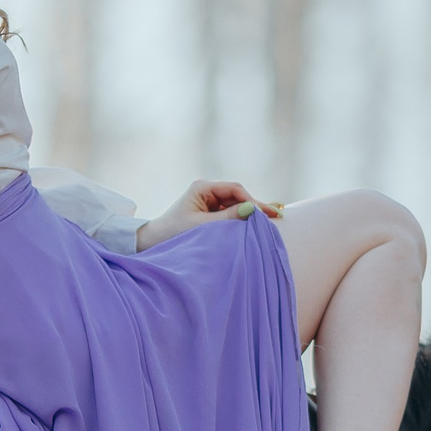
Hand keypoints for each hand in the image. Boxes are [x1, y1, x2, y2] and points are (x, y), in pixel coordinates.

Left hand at [135, 179, 284, 248]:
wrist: (153, 243)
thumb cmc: (174, 233)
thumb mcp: (202, 227)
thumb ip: (228, 218)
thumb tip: (252, 210)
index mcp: (202, 187)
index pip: (235, 189)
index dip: (252, 201)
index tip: (264, 214)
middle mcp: (206, 191)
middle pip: (238, 196)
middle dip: (254, 208)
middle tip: (277, 217)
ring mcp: (208, 201)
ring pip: (235, 206)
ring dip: (247, 215)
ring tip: (268, 225)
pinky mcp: (208, 213)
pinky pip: (229, 214)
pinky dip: (239, 221)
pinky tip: (253, 228)